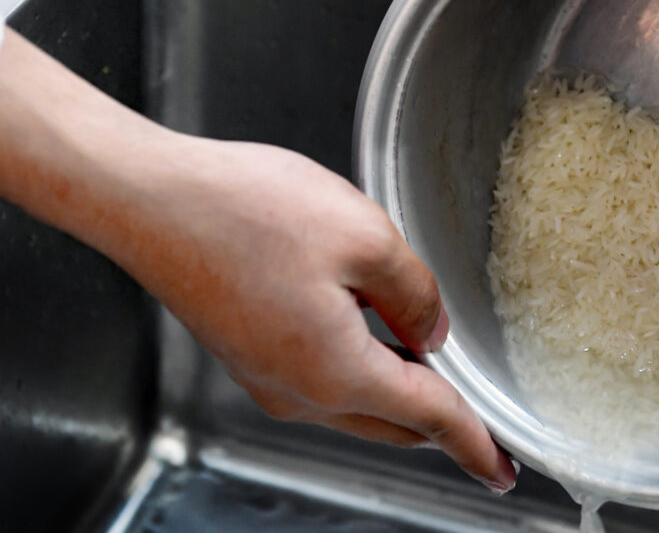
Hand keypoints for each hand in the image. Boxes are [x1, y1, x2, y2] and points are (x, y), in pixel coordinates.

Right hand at [0, 29, 516, 492]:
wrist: (149, 199)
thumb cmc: (244, 211)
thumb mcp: (365, 236)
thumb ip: (416, 293)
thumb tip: (432, 330)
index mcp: (335, 372)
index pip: (429, 418)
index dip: (474, 442)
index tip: (500, 468)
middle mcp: (297, 391)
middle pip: (392, 420)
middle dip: (439, 420)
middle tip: (479, 419)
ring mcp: (266, 377)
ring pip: (356, 402)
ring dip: (398, 389)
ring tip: (430, 358)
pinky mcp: (248, 353)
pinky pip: (321, 380)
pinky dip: (360, 370)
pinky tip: (373, 330)